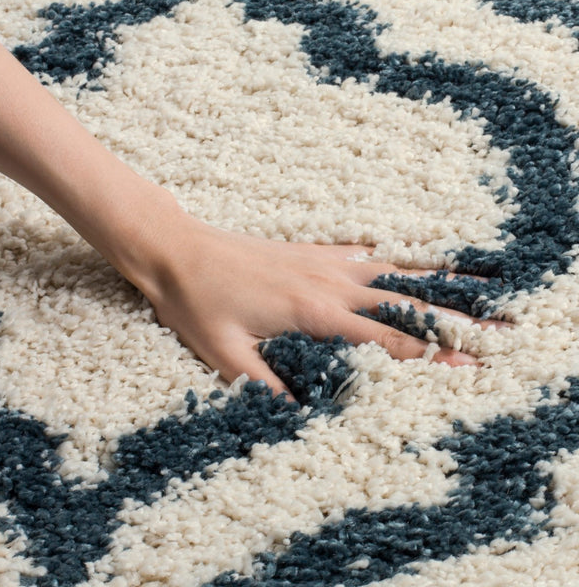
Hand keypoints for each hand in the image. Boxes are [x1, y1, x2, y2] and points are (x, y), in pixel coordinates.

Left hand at [143, 208, 495, 398]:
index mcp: (313, 313)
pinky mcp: (311, 251)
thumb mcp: (227, 357)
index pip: (385, 339)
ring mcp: (323, 262)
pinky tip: (408, 259)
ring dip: (433, 282)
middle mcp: (328, 283)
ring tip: (473, 284)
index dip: (429, 355)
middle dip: (450, 319)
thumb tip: (304, 418)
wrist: (177, 251)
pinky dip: (396, 258)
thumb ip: (268, 388)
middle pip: (403, 302)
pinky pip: (365, 253)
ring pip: (392, 271)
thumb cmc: (198, 303)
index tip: (467, 365)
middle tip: (492, 329)